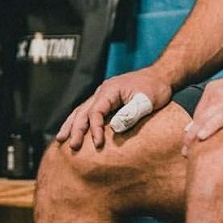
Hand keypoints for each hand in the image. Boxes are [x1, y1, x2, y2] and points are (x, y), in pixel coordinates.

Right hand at [56, 68, 173, 149]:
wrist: (161, 76)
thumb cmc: (155, 88)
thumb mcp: (146, 101)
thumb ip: (130, 114)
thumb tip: (114, 127)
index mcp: (110, 90)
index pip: (96, 111)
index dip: (94, 128)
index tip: (97, 144)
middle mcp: (103, 91)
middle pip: (83, 111)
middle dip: (76, 129)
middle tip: (71, 146)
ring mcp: (103, 95)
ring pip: (81, 110)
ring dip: (71, 125)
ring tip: (60, 139)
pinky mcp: (107, 100)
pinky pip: (89, 111)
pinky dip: (79, 121)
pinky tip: (73, 130)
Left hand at [181, 74, 222, 155]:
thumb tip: (207, 131)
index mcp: (215, 89)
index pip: (199, 114)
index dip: (192, 131)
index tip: (188, 146)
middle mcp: (216, 90)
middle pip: (198, 117)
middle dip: (190, 136)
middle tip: (184, 155)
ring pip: (205, 119)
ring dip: (194, 137)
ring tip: (188, 154)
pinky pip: (220, 117)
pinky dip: (210, 127)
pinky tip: (201, 138)